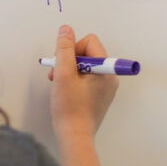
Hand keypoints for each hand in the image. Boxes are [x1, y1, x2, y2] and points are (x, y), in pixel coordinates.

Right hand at [48, 25, 117, 139]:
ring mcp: (106, 87)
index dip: (72, 49)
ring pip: (85, 66)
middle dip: (68, 61)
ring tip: (58, 85)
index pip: (89, 42)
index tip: (62, 64)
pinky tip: (65, 92)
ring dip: (69, 71)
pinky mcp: (100, 95)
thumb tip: (66, 29)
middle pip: (87, 54)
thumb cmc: (69, 108)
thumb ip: (64, 49)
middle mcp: (110, 76)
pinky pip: (87, 78)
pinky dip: (73, 81)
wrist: (75, 136)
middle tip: (56, 75)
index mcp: (105, 69)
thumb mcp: (63, 74)